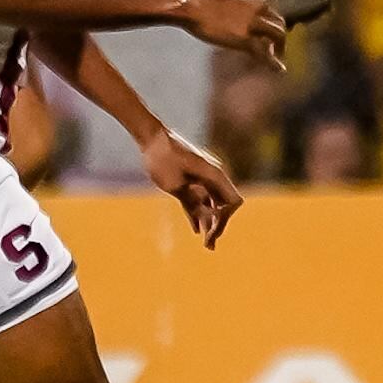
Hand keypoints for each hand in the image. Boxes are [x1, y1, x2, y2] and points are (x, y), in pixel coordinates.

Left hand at [143, 129, 242, 248]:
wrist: (150, 137)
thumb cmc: (163, 158)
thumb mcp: (176, 185)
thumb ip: (193, 202)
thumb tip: (207, 219)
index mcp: (214, 175)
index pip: (232, 202)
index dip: (225, 219)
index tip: (210, 230)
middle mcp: (213, 176)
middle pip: (224, 206)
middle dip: (218, 226)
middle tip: (208, 245)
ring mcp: (202, 178)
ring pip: (212, 204)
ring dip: (210, 223)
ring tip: (206, 244)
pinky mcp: (190, 180)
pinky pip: (199, 200)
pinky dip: (199, 215)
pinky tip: (197, 230)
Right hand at [180, 0, 286, 63]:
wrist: (190, 5)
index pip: (271, 9)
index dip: (273, 21)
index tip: (271, 29)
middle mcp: (258, 7)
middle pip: (279, 22)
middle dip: (280, 35)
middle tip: (277, 46)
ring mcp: (253, 23)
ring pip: (277, 36)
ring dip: (280, 48)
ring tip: (277, 58)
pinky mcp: (245, 39)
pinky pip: (264, 52)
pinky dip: (273, 62)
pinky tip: (277, 70)